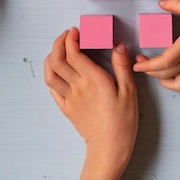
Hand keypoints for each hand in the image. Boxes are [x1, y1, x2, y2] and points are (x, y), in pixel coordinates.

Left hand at [45, 28, 137, 179]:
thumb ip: (122, 66)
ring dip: (51, 57)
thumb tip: (118, 45)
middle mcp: (78, 87)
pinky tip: (58, 70)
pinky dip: (51, 75)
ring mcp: (69, 98)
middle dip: (59, 43)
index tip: (76, 31)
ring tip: (59, 50)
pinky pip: (52, 89)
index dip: (71, 39)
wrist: (109, 148)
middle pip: (58, 60)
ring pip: (50, 73)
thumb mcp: (129, 91)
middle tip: (66, 35)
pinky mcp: (66, 108)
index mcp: (94, 80)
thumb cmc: (122, 121)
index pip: (74, 53)